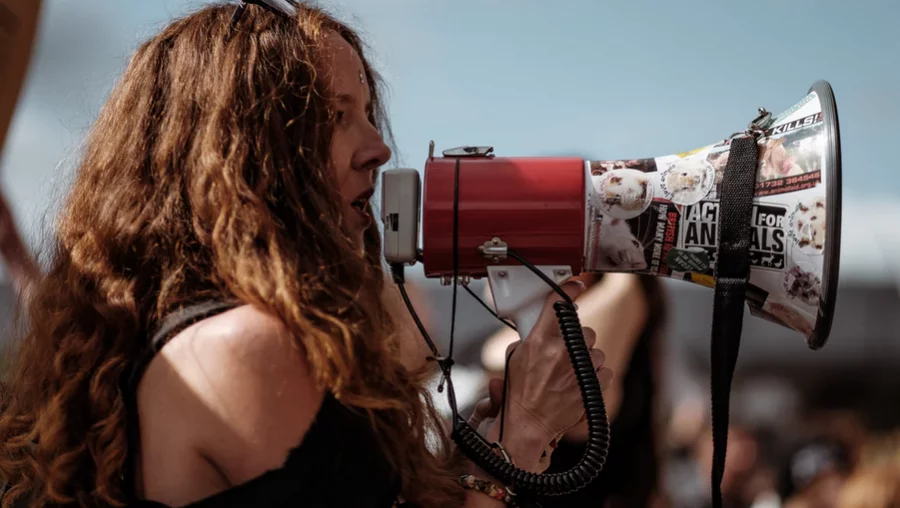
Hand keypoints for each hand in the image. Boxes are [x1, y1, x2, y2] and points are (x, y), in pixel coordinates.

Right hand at [472, 281, 613, 471]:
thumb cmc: (519, 394)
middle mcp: (562, 351)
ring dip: (585, 359)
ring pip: (595, 350)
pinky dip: (595, 376)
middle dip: (575, 338)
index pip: (559, 303)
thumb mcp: (515, 357)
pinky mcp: (592, 385)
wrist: (528, 423)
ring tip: (569, 372)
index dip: (570, 289)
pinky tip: (580, 383)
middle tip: (563, 351)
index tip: (577, 285)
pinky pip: (604, 370)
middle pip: (583, 329)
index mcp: (540, 339)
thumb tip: (544, 326)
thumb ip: (531, 337)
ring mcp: (579, 368)